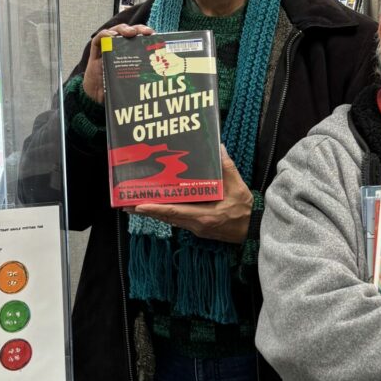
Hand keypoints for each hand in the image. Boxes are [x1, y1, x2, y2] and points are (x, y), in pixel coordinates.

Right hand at [82, 23, 155, 103]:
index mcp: (131, 53)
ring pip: (115, 32)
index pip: (140, 38)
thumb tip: (162, 85)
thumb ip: (143, 79)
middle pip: (130, 32)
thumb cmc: (117, 88)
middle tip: (145, 32)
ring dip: (123, 29)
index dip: (147, 35)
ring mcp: (107, 48)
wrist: (98, 95)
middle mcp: (120, 48)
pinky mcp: (96, 52)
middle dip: (138, 29)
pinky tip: (111, 35)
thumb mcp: (133, 82)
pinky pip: (98, 39)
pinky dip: (105, 35)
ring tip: (130, 32)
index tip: (155, 36)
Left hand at [132, 146, 252, 242]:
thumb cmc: (245, 211)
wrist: (253, 231)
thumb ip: (227, 167)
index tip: (138, 205)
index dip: (155, 209)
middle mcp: (196, 225)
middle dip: (147, 211)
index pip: (174, 212)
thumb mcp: (238, 187)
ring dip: (154, 212)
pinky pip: (178, 220)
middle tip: (127, 204)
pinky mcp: (198, 228)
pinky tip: (158, 206)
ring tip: (136, 204)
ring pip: (170, 220)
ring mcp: (196, 228)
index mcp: (203, 216)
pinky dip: (166, 213)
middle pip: (166, 217)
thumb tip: (219, 148)